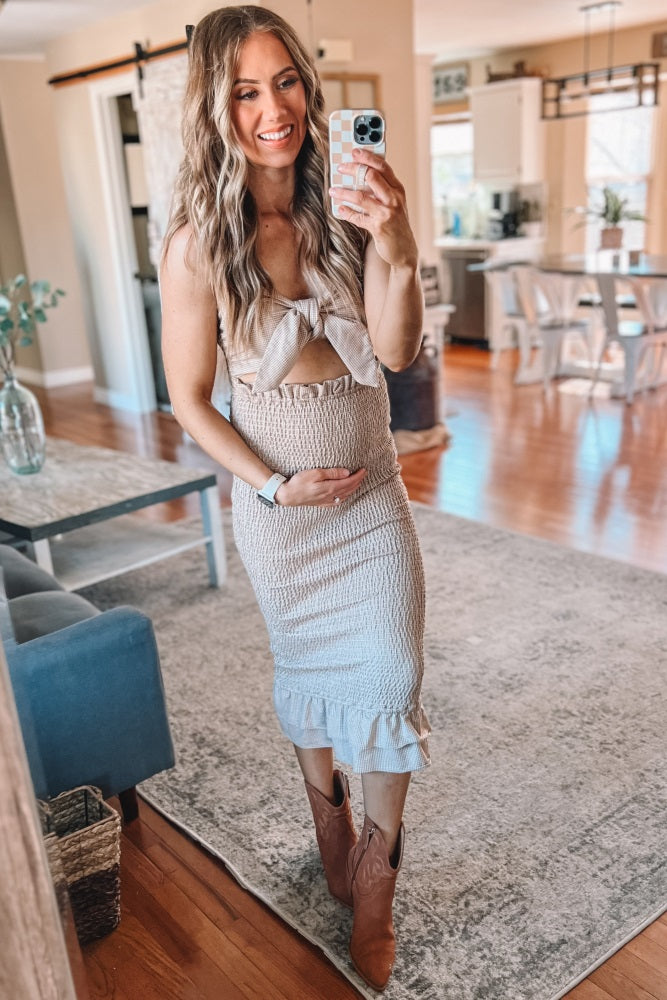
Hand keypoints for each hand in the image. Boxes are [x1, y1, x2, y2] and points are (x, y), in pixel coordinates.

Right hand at [276, 467, 366, 506]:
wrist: (288, 495)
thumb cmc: (299, 482)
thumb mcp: (315, 473)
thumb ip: (332, 473)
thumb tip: (347, 473)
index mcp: (330, 488)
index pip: (349, 481)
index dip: (358, 476)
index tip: (364, 470)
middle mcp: (330, 496)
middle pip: (349, 489)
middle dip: (358, 481)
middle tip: (364, 474)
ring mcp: (326, 501)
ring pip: (345, 495)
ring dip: (353, 489)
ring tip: (358, 482)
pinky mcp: (321, 503)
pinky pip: (338, 502)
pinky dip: (345, 497)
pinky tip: (345, 495)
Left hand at [330, 149, 418, 269]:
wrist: (404, 250)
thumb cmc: (397, 224)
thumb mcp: (394, 203)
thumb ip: (382, 189)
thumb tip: (360, 174)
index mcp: (398, 189)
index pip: (383, 166)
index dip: (367, 156)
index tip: (354, 151)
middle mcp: (394, 199)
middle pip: (371, 176)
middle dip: (353, 169)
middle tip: (340, 168)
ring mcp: (386, 213)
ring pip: (360, 196)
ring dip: (343, 192)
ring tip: (333, 190)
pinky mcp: (378, 227)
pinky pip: (357, 217)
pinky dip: (346, 212)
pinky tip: (340, 209)